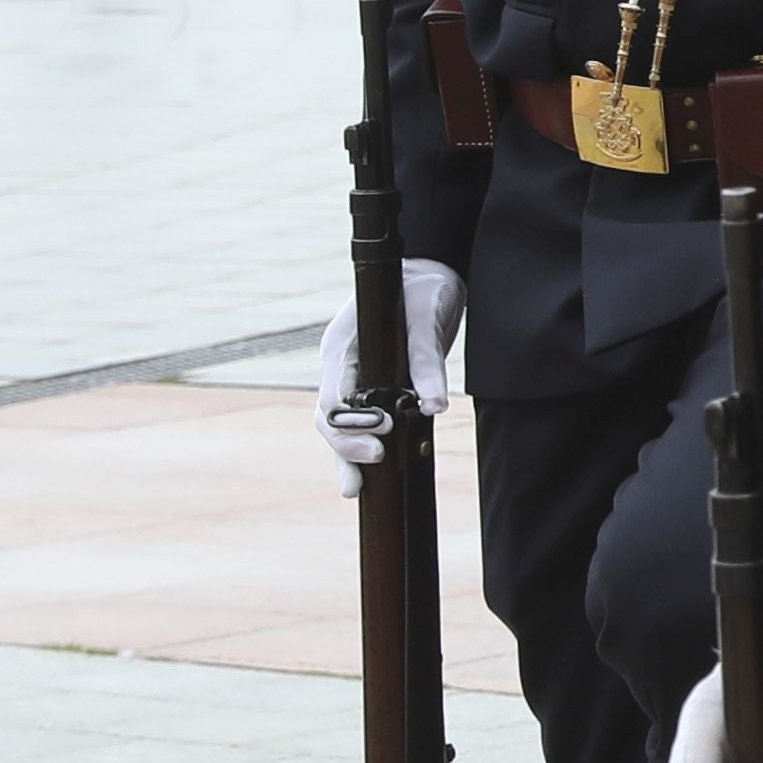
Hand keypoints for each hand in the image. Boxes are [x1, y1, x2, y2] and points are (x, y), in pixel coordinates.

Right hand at [314, 260, 465, 492]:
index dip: (350, 423)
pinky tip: (370, 477)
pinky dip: (363, 446)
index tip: (381, 435)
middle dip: (344, 446)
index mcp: (341, 346)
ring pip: (339, 425)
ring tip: (354, 489)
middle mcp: (340, 366)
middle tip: (371, 467)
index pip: (332, 395)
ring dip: (346, 455)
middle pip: (328, 417)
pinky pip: (361, 421)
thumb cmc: (423, 288)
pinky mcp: (373, 385)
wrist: (431, 272)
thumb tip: (433, 407)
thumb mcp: (427, 321)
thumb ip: (427, 363)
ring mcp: (353, 377)